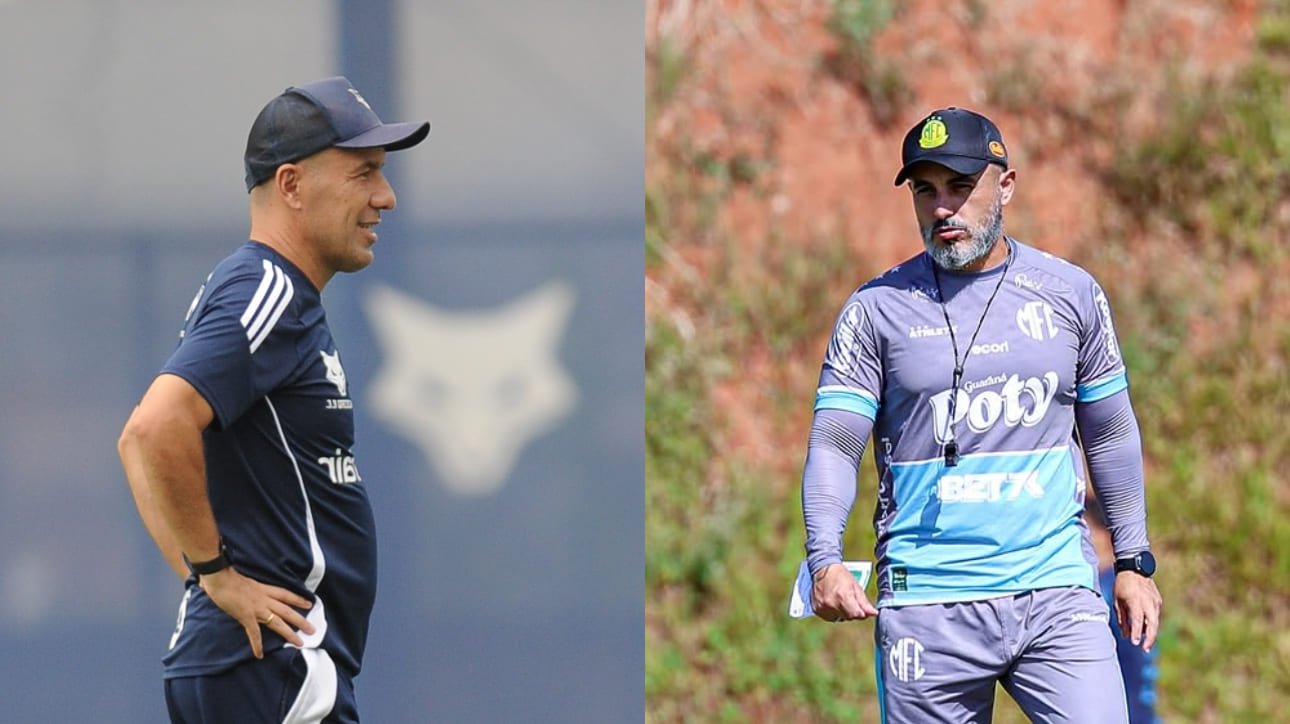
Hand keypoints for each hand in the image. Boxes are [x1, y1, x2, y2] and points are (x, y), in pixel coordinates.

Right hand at [199, 568, 315, 657]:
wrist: (220, 577)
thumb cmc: (226, 576)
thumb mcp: (241, 580)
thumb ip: (242, 585)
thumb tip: (235, 588)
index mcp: (264, 589)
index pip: (286, 594)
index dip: (298, 599)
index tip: (309, 604)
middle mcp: (264, 598)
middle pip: (287, 610)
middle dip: (301, 621)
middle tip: (312, 630)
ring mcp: (257, 608)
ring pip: (278, 622)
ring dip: (289, 633)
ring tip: (300, 643)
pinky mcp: (246, 616)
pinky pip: (254, 633)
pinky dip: (257, 644)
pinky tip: (259, 655)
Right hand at [811, 563, 877, 622]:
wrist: (822, 569)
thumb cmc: (841, 576)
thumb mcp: (855, 586)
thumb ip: (864, 602)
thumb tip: (874, 614)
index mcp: (843, 596)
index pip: (856, 615)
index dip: (860, 612)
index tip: (860, 607)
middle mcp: (831, 603)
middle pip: (848, 617)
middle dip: (851, 612)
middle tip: (848, 599)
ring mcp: (822, 607)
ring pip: (839, 618)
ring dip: (842, 613)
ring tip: (839, 600)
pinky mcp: (816, 609)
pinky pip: (830, 617)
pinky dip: (833, 613)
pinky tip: (832, 603)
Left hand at [1113, 571, 1162, 651]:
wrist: (1135, 568)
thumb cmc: (1122, 585)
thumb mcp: (1117, 600)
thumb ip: (1122, 618)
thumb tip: (1125, 635)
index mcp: (1135, 600)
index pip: (1137, 620)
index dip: (1136, 632)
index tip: (1134, 643)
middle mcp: (1148, 601)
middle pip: (1152, 623)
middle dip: (1150, 638)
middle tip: (1145, 649)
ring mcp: (1155, 601)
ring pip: (1155, 621)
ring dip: (1150, 633)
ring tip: (1144, 643)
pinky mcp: (1158, 601)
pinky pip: (1155, 615)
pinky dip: (1151, 624)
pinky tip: (1145, 630)